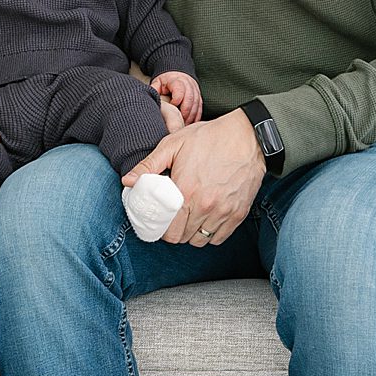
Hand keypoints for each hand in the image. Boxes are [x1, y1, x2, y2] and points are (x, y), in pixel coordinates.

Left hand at [123, 107, 263, 245]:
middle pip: (182, 238)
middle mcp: (204, 206)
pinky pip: (219, 237)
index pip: (167, 231)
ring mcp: (223, 212)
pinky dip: (211, 233)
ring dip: (192, 233)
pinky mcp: (238, 213)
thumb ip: (149, 164)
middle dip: (174, 231)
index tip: (160, 221)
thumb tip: (128, 180)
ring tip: (189, 219)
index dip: (160, 229)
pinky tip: (206, 219)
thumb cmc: (210, 137)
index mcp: (186, 191)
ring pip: (200, 240)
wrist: (248, 135)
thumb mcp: (174, 143)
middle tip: (173, 218)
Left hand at [151, 70, 202, 125]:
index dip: (176, 101)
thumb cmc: (166, 82)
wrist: (177, 75)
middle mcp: (189, 85)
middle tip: (178, 121)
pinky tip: (189, 123)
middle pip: (190, 99)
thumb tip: (149, 97)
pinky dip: (195, 117)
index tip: (171, 107)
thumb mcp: (158, 83)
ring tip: (183, 124)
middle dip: (185, 112)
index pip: (180, 91)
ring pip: (196, 105)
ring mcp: (195, 91)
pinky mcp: (199, 97)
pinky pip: (200, 108)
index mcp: (177, 81)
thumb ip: (154, 89)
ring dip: (191, 116)